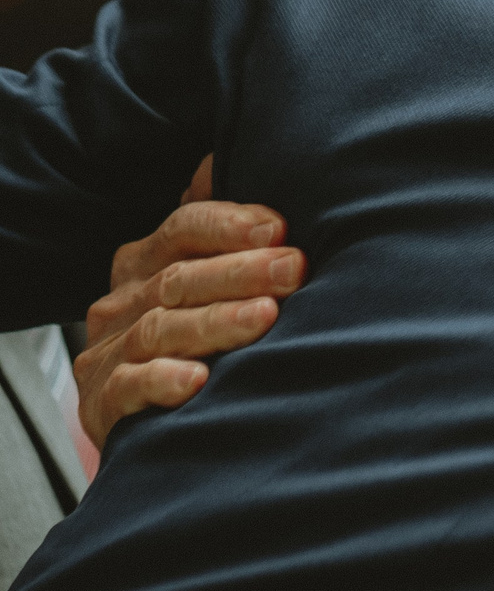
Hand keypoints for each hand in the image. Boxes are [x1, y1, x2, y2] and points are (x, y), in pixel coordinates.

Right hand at [74, 158, 304, 444]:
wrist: (159, 420)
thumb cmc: (200, 337)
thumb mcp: (210, 280)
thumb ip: (225, 233)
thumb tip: (239, 171)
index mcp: (147, 262)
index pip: (183, 228)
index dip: (229, 225)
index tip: (281, 228)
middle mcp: (124, 300)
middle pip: (180, 277)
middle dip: (241, 271)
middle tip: (294, 268)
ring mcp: (110, 350)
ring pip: (161, 328)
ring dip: (216, 321)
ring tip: (265, 316)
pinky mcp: (102, 400)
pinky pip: (129, 386)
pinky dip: (162, 381)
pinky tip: (198, 380)